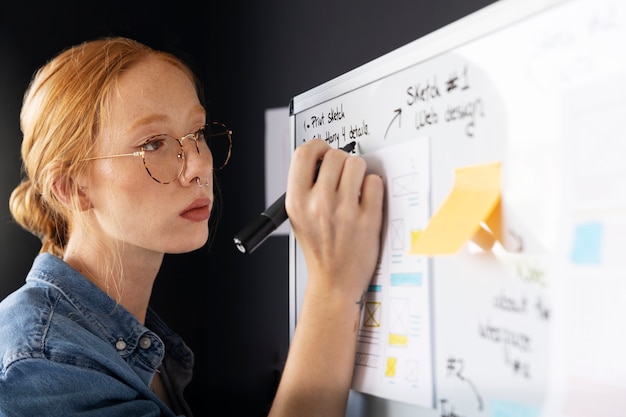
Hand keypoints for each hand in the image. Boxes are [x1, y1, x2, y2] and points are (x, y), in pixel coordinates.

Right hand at [285, 139, 383, 299]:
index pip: (304, 154)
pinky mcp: (368, 220)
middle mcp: (318, 205)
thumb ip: (306, 186)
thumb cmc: (319, 248)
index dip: (317, 147)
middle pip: (334, 155)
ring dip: (358, 172)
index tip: (324, 152)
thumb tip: (322, 157)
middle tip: (343, 177)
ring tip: (355, 188)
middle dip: (341, 161)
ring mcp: (344, 212)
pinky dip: (372, 187)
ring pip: (356, 164)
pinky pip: (374, 182)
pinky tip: (365, 200)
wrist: (334, 282)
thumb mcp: (298, 217)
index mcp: (297, 201)